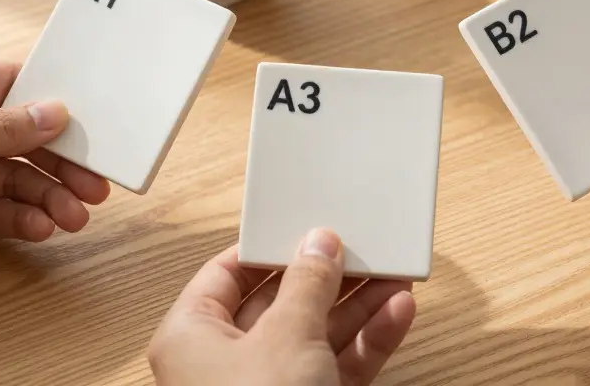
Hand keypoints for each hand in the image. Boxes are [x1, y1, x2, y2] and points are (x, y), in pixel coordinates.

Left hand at [0, 62, 110, 304]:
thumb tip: (55, 112)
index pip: (9, 85)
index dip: (52, 103)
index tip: (93, 123)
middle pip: (18, 138)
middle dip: (57, 161)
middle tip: (95, 184)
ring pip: (12, 178)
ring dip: (46, 196)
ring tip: (74, 216)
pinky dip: (21, 219)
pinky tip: (42, 228)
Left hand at [148, 229, 416, 385]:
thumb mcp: (287, 336)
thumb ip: (308, 284)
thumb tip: (319, 244)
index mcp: (192, 337)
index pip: (227, 275)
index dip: (268, 248)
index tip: (306, 224)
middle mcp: (227, 364)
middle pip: (281, 302)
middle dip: (329, 275)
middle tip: (363, 245)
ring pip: (318, 334)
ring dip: (358, 304)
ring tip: (395, 273)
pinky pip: (339, 366)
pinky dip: (368, 340)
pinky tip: (397, 312)